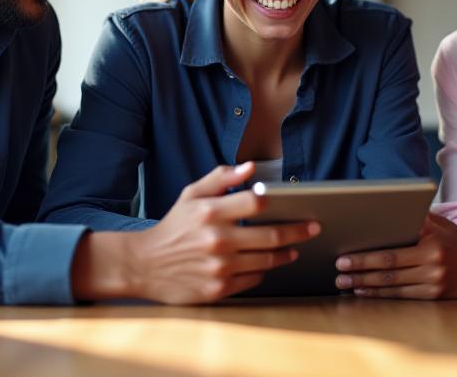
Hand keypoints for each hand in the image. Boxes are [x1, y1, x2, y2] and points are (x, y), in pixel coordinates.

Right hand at [80, 163, 319, 303]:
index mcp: (211, 212)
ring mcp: (219, 267)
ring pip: (266, 261)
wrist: (143, 264)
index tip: (299, 206)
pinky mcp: (218, 288)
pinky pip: (252, 280)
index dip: (280, 203)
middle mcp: (217, 240)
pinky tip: (265, 265)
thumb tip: (250, 167)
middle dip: (297, 231)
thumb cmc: (172, 226)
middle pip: (270, 235)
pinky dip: (262, 272)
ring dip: (284, 254)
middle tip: (313, 228)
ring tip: (293, 249)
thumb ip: (221, 179)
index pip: (257, 204)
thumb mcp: (191, 195)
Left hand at [334, 213, 456, 298]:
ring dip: (366, 285)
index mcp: (431, 244)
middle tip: (338, 272)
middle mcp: (432, 265)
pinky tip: (365, 291)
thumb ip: (417, 219)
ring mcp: (434, 283)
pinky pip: (403, 296)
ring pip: (393, 286)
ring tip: (345, 284)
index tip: (344, 257)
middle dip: (359, 271)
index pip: (391, 252)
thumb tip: (386, 211)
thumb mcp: (442, 224)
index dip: (365, 257)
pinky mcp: (435, 296)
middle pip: (388, 270)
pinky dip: (381, 295)